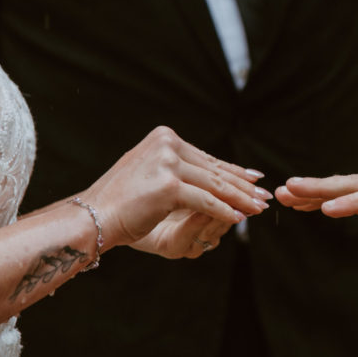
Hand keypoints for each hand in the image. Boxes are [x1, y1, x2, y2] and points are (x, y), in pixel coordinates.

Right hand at [84, 126, 268, 250]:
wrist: (93, 216)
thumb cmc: (121, 200)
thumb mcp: (152, 173)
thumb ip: (178, 167)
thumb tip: (212, 172)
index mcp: (164, 137)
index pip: (206, 157)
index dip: (232, 170)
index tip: (254, 179)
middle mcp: (167, 144)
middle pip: (213, 170)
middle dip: (241, 186)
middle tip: (264, 195)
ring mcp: (168, 163)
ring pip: (214, 186)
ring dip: (240, 199)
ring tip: (258, 208)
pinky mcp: (169, 186)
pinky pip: (205, 202)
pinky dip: (224, 212)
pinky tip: (240, 219)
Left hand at [276, 175, 357, 264]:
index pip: (354, 194)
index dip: (325, 196)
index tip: (298, 202)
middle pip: (346, 185)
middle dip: (312, 188)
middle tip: (280, 191)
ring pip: (353, 185)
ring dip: (320, 189)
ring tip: (292, 191)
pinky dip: (350, 202)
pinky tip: (328, 209)